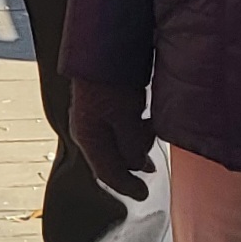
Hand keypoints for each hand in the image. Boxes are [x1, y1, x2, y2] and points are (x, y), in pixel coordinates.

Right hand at [66, 77, 158, 198]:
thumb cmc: (111, 81)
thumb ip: (132, 146)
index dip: (127, 186)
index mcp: (89, 137)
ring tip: (149, 131)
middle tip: (152, 167)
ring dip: (136, 144)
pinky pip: (120, 129)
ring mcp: (95, 119)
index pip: (107, 172)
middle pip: (113, 160)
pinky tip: (145, 121)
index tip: (144, 194)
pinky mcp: (104, 107)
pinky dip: (135, 131)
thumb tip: (137, 165)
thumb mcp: (125, 118)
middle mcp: (88, 131)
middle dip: (133, 162)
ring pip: (118, 144)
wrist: (103, 47)